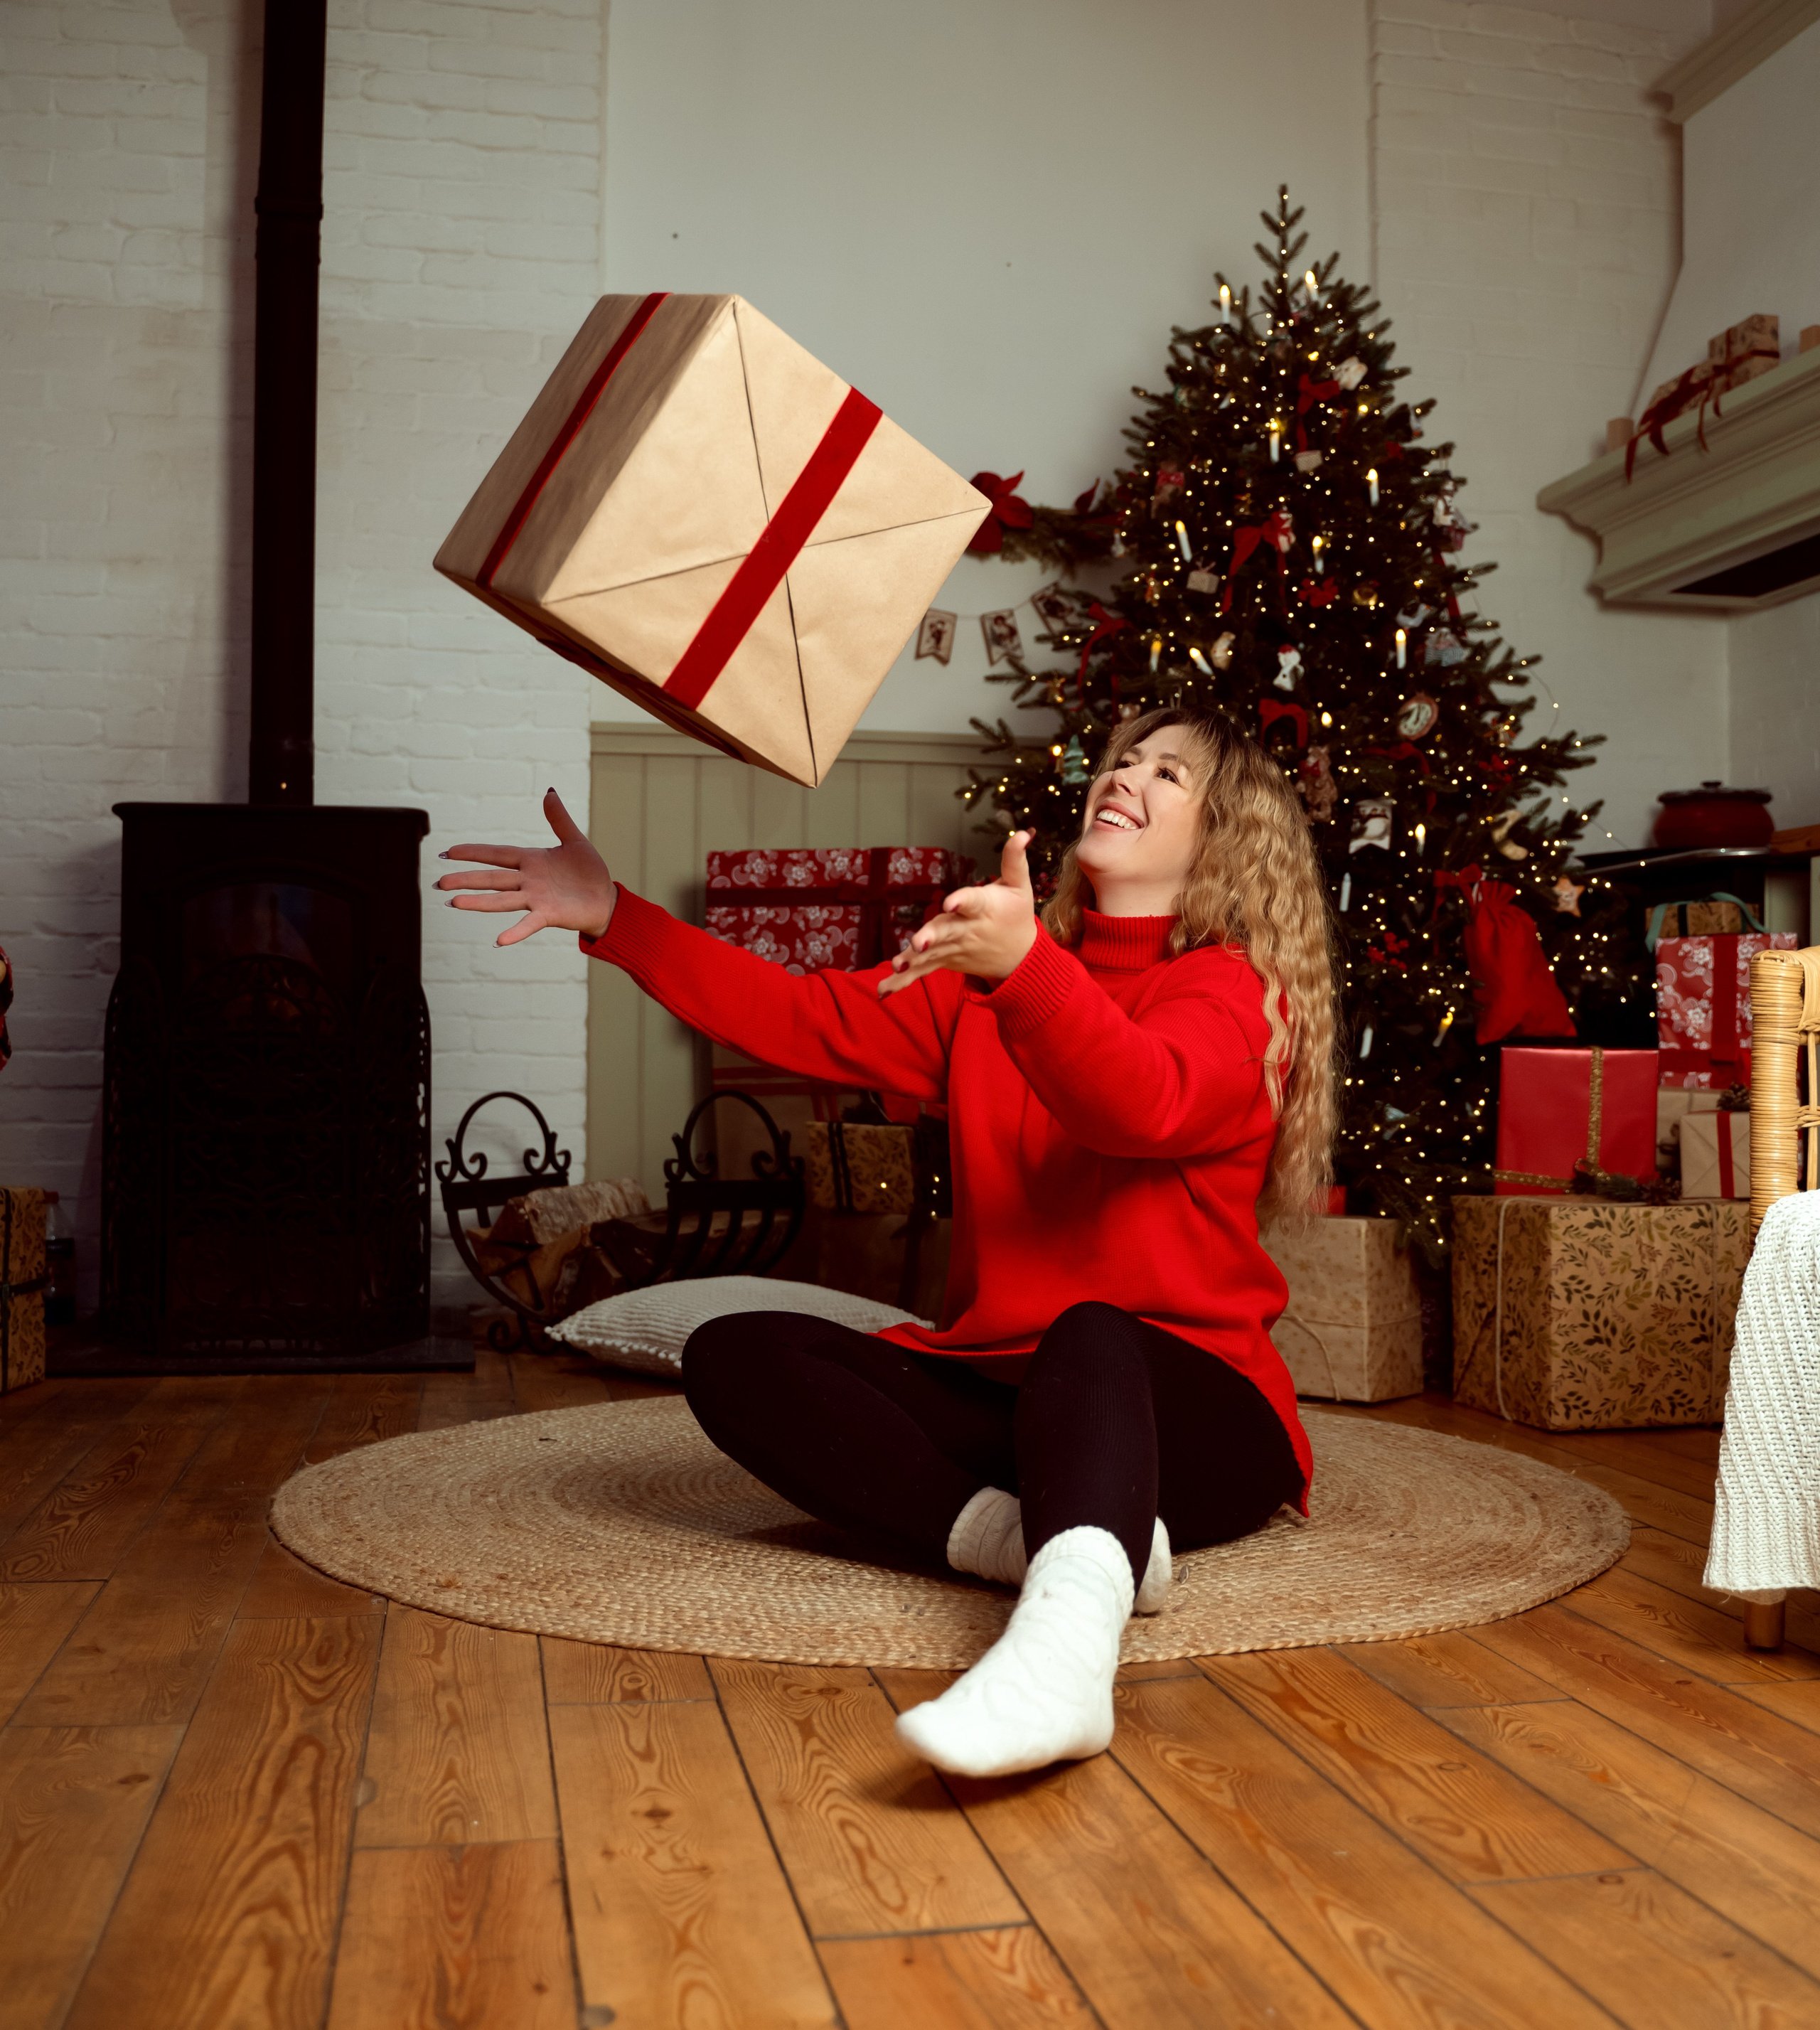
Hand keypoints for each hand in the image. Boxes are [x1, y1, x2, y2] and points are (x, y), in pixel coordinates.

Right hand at [435, 789, 616, 946]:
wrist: (606, 899)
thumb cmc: (589, 872)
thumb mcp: (575, 841)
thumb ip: (559, 819)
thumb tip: (549, 792)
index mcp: (531, 860)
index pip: (496, 854)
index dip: (473, 852)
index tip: (448, 852)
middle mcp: (528, 880)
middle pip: (492, 878)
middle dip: (465, 879)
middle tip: (438, 883)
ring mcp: (536, 898)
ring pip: (502, 899)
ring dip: (478, 902)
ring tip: (453, 903)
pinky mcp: (549, 914)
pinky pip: (529, 923)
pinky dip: (515, 932)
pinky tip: (498, 941)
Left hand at [879, 830, 1038, 997]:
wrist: (1021, 958)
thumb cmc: (1017, 915)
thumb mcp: (1020, 886)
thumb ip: (1014, 860)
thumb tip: (1020, 833)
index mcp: (984, 908)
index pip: (972, 902)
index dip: (962, 900)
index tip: (951, 902)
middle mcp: (967, 930)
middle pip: (947, 932)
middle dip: (933, 936)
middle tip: (919, 943)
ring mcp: (954, 949)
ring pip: (931, 954)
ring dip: (914, 961)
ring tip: (897, 965)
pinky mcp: (945, 962)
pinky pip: (922, 972)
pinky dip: (903, 982)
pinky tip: (882, 992)